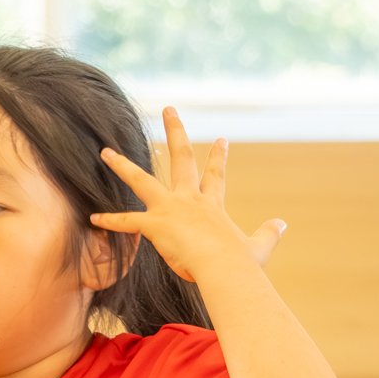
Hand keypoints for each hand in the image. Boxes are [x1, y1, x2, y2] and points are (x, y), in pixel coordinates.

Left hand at [88, 109, 285, 284]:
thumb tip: (283, 224)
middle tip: (168, 109)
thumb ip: (269, 234)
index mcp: (213, 205)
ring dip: (122, 166)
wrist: (226, 268)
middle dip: (174, 131)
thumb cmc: (242, 264)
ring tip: (105, 152)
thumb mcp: (259, 248)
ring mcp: (171, 208)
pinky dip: (111, 220)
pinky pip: (128, 221)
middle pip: (181, 157)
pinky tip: (95, 216)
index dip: (218, 156)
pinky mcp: (157, 224)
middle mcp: (190, 199)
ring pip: (142, 180)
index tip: (221, 138)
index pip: (216, 175)